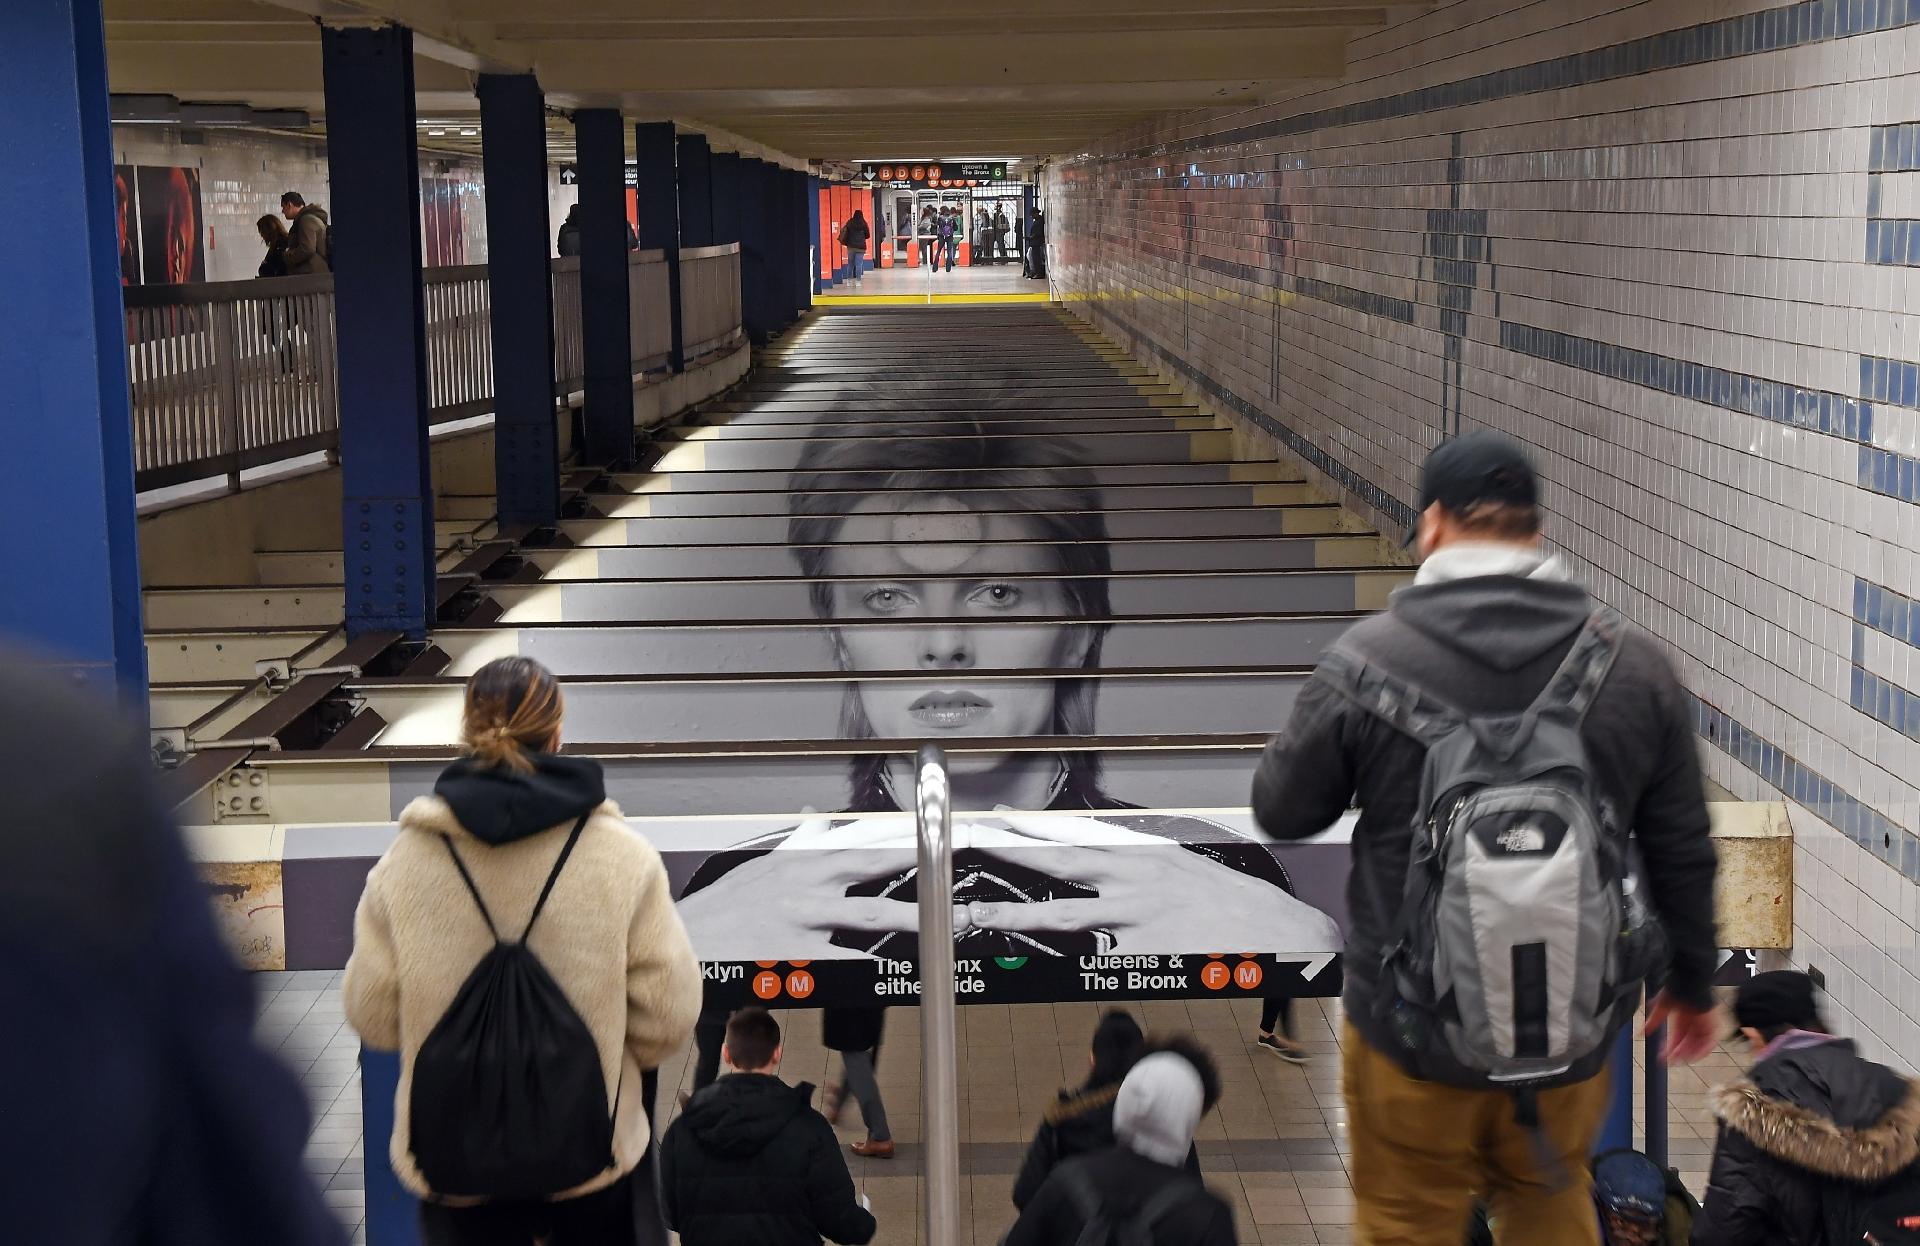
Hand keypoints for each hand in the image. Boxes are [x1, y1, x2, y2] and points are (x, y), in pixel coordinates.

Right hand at [675, 813, 966, 960]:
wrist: (689, 938)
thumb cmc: (725, 906)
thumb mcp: (765, 865)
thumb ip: (801, 843)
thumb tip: (821, 818)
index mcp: (805, 859)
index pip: (865, 837)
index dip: (907, 832)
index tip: (941, 825)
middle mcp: (810, 883)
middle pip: (876, 863)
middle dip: (922, 857)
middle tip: (960, 853)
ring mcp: (807, 919)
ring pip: (870, 913)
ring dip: (914, 915)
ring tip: (951, 919)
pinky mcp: (801, 956)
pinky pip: (846, 961)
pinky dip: (874, 964)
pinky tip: (901, 968)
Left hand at [957, 811, 1342, 954]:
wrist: (1284, 934)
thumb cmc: (1239, 908)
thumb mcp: (1186, 871)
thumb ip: (1142, 870)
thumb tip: (1105, 867)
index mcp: (1145, 857)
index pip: (1074, 836)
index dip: (1030, 829)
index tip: (995, 821)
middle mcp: (1136, 880)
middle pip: (1057, 864)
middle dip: (1009, 853)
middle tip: (968, 847)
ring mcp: (1138, 917)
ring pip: (1062, 915)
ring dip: (1014, 915)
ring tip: (973, 916)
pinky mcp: (1146, 953)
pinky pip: (1094, 960)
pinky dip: (1065, 962)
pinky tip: (1031, 962)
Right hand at [1644, 990, 1718, 1063]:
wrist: (1689, 983)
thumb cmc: (1675, 992)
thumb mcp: (1660, 1009)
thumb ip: (1652, 1022)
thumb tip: (1640, 1032)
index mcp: (1682, 1022)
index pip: (1677, 1040)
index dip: (1670, 1049)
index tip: (1662, 1057)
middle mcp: (1693, 1025)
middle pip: (1687, 1045)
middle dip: (1678, 1053)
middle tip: (1670, 1060)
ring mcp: (1704, 1026)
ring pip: (1698, 1046)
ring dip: (1689, 1054)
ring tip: (1680, 1059)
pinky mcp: (1713, 1025)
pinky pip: (1710, 1043)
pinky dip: (1703, 1050)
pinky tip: (1693, 1055)